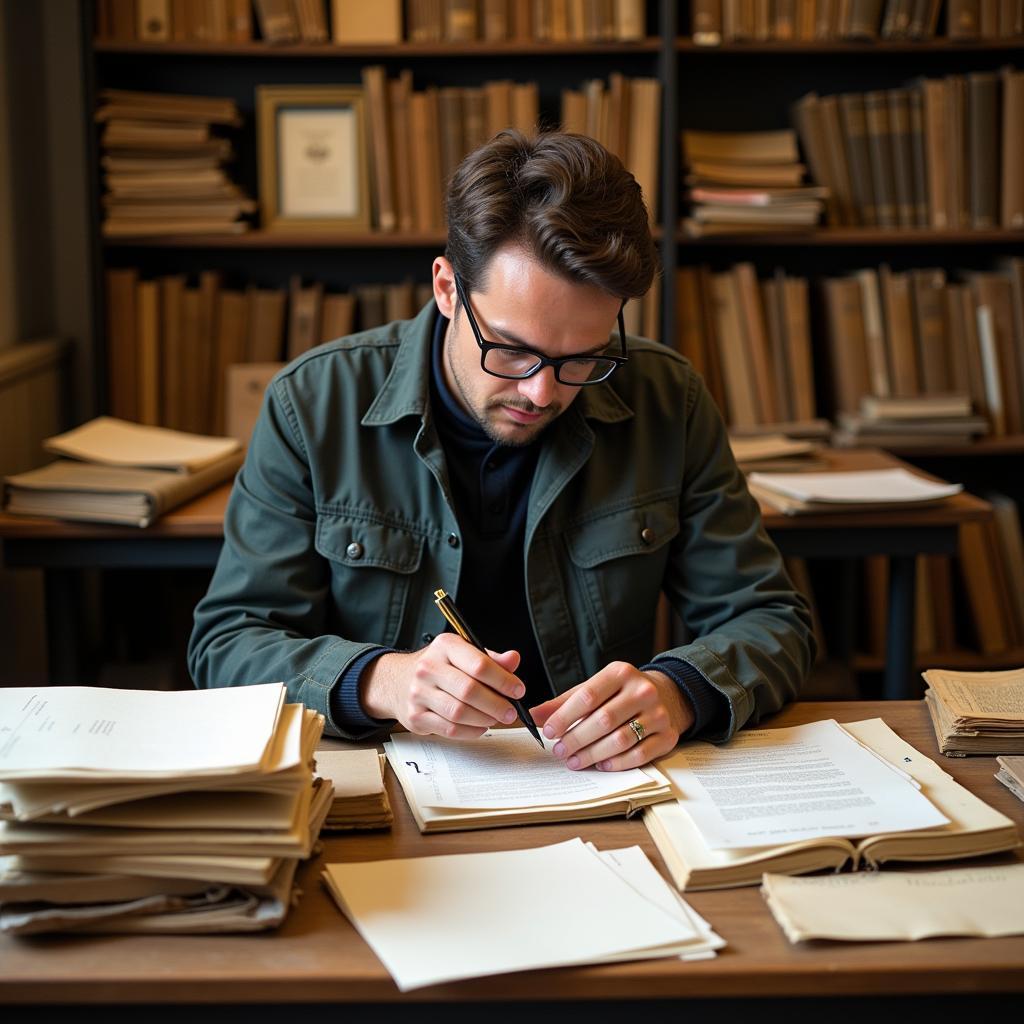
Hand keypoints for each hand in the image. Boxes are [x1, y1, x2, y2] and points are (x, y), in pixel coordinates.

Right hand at [359, 635, 523, 739]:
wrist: (396, 681)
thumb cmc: (436, 666)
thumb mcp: (461, 653)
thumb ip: (489, 658)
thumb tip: (513, 660)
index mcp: (444, 646)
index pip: (479, 664)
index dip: (503, 680)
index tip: (517, 690)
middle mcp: (428, 667)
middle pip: (469, 690)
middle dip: (496, 704)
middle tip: (510, 711)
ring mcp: (419, 693)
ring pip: (459, 712)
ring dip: (484, 719)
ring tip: (495, 717)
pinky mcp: (415, 717)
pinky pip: (449, 729)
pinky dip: (471, 731)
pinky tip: (480, 726)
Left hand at [530, 662, 693, 770]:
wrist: (667, 695)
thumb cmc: (621, 693)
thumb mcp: (595, 688)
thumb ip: (565, 702)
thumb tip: (534, 716)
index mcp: (620, 673)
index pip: (588, 696)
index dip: (565, 716)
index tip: (549, 732)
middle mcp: (642, 691)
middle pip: (603, 720)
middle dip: (576, 739)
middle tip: (559, 751)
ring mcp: (658, 714)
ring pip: (621, 740)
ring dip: (593, 754)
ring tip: (574, 761)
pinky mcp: (667, 736)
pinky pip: (640, 754)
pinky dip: (617, 763)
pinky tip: (601, 765)